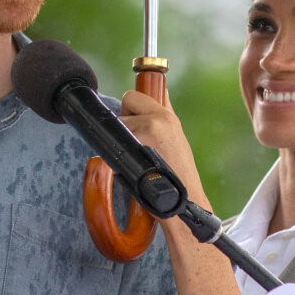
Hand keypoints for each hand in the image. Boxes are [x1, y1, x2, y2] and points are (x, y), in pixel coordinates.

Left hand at [120, 89, 209, 214]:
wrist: (182, 202)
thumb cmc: (179, 172)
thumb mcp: (177, 135)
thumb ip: (166, 111)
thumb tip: (161, 92)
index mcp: (166, 116)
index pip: (133, 95)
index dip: (132, 107)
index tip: (134, 117)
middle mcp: (154, 122)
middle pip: (123, 106)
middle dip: (126, 119)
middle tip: (137, 140)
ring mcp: (141, 136)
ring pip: (117, 125)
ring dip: (121, 138)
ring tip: (137, 156)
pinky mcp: (129, 153)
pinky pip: (111, 143)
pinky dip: (116, 152)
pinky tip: (130, 164)